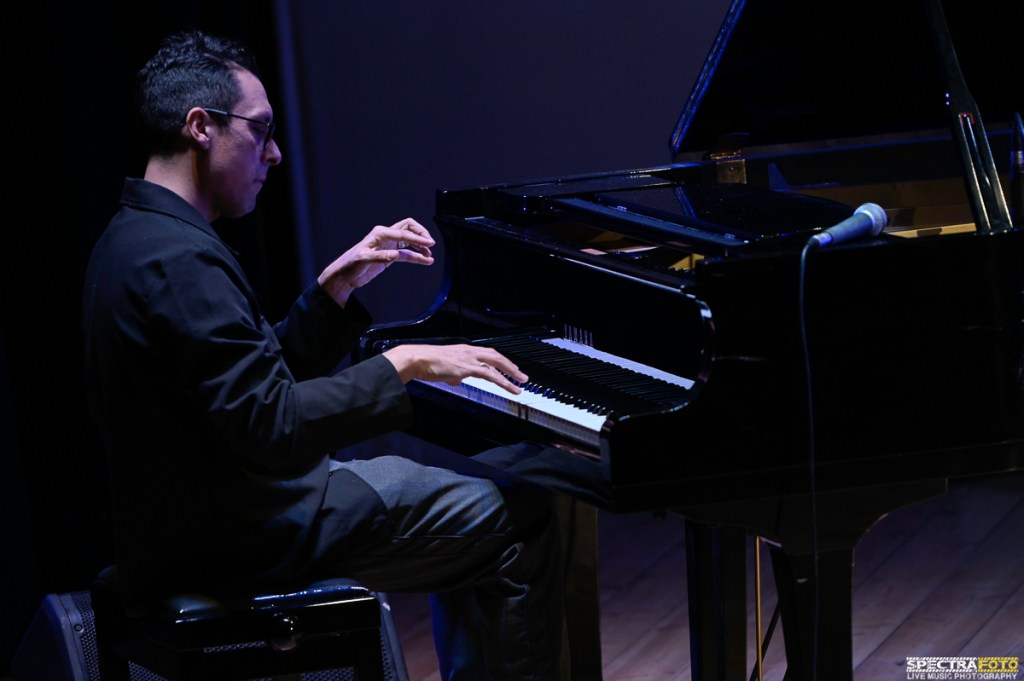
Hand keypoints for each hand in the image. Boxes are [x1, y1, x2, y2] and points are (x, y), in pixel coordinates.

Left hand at [318, 218, 434, 306]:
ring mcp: (389, 245)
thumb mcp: (363, 259)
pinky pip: (407, 254)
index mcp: (380, 233)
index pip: (403, 233)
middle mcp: (386, 236)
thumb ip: (380, 256)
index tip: (429, 243)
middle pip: (408, 228)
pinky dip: (416, 256)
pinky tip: (424, 261)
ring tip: (429, 255)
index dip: (417, 238)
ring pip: (409, 241)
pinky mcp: (390, 255)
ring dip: (420, 246)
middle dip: (421, 234)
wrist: (345, 275)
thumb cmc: (350, 264)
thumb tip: (396, 254)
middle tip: (430, 244)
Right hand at [382, 343, 527, 394]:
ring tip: (521, 382)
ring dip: (511, 373)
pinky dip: (503, 381)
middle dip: (510, 366)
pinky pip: (491, 375)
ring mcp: (469, 358)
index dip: (499, 360)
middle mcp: (469, 351)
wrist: (417, 360)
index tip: (508, 367)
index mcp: (464, 349)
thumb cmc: (426, 364)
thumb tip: (457, 380)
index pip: (487, 353)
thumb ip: (453, 374)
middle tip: (521, 375)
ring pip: (497, 364)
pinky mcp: (468, 367)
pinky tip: (510, 388)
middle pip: (496, 356)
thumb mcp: (444, 369)